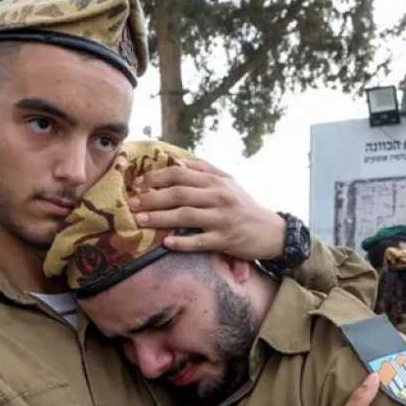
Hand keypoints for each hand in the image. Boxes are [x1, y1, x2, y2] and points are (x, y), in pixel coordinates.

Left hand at [129, 158, 285, 259]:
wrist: (272, 231)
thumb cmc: (245, 206)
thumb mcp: (229, 182)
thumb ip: (205, 170)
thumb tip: (179, 162)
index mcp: (216, 181)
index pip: (180, 175)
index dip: (156, 178)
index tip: (138, 184)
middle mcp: (219, 197)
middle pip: (179, 195)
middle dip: (152, 199)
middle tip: (132, 204)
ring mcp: (222, 219)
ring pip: (185, 216)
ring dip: (160, 219)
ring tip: (140, 221)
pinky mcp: (226, 240)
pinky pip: (200, 241)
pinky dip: (182, 242)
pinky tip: (166, 243)